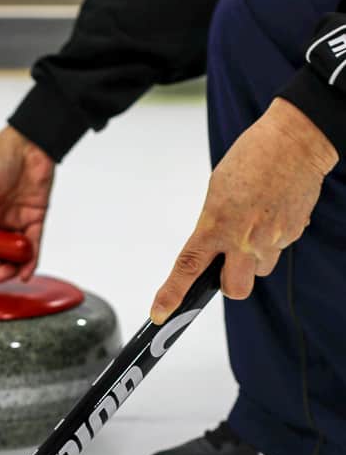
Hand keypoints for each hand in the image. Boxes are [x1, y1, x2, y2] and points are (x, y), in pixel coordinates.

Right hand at [0, 125, 55, 282]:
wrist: (29, 142)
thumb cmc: (1, 157)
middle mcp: (2, 217)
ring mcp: (20, 219)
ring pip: (16, 251)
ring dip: (11, 265)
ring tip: (5, 274)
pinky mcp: (37, 218)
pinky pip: (35, 244)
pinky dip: (30, 260)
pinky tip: (24, 272)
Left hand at [150, 98, 338, 323]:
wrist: (295, 142)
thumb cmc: (253, 158)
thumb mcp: (218, 191)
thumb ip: (213, 224)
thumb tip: (214, 245)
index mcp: (216, 223)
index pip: (188, 267)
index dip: (172, 295)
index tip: (159, 313)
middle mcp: (244, 238)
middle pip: (234, 289)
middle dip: (228, 283)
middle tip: (227, 262)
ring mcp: (272, 239)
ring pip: (258, 270)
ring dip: (252, 259)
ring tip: (255, 225)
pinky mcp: (293, 234)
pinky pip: (277, 249)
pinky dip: (271, 239)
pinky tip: (271, 214)